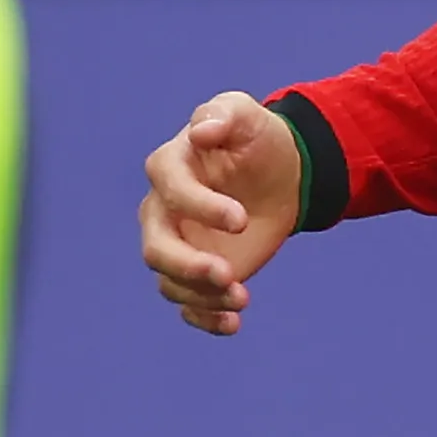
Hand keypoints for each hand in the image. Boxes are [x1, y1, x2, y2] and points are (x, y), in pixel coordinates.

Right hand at [140, 92, 303, 335]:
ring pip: (170, 281)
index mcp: (169, 168)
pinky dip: (205, 319)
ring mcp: (178, 245)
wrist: (280, 174)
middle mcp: (163, 211)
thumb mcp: (243, 113)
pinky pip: (188, 303)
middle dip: (188, 266)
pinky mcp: (197, 273)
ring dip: (203, 296)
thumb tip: (201, 130)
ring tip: (241, 297)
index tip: (241, 220)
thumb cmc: (255, 139)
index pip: (171, 191)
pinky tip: (232, 323)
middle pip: (156, 248)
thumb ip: (222, 115)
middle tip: (228, 275)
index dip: (201, 209)